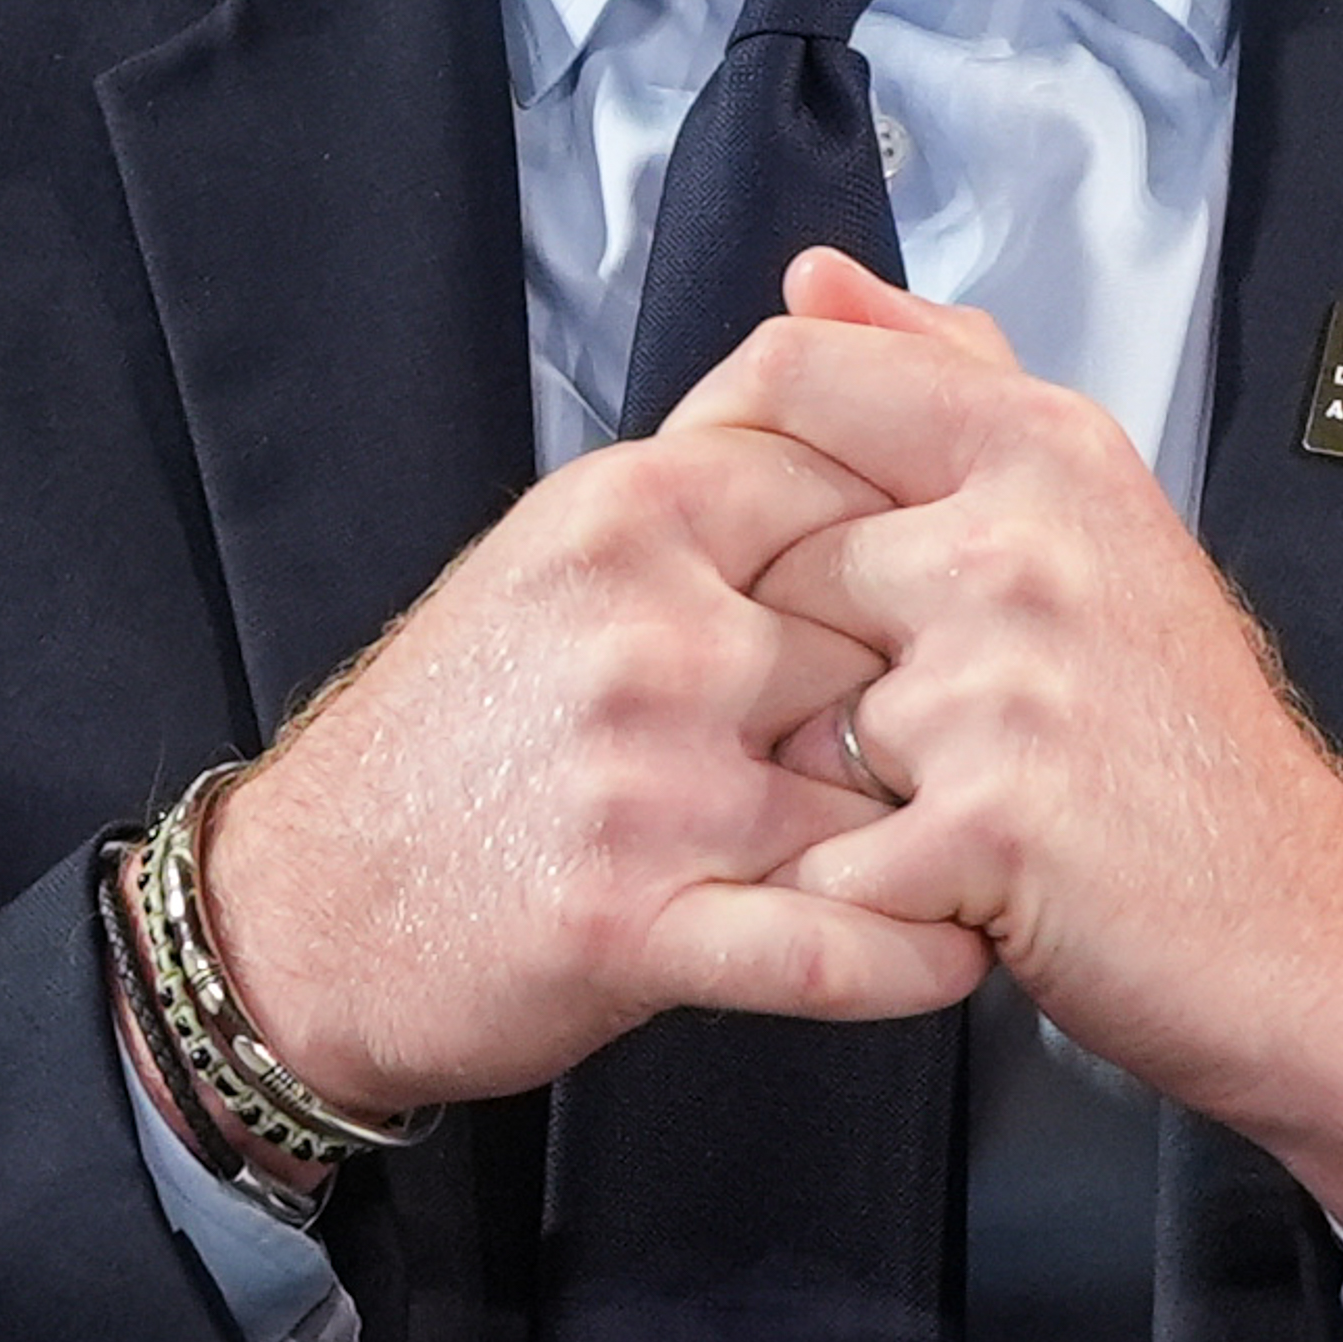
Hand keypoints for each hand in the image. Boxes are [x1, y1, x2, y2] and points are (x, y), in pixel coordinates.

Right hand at [202, 420, 990, 1120]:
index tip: (1000, 563)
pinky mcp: (631, 922)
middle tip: (1035, 715)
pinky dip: (914, 954)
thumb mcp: (568, 544)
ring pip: (876, 782)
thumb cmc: (456, 722)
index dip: (941, 521)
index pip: (852, 466)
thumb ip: (711, 475)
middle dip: (959, 675)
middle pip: (888, 621)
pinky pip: (828, 942)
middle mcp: (647, 626)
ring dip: (956, 821)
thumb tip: (857, 387)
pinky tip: (960, 948)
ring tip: (1027, 841)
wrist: (307, 901)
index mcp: (635, 510)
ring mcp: (644, 776)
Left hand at [672, 251, 1342, 1248]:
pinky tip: (937, 888)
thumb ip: (942, 373)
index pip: (801, 373)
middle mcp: (1020, 542)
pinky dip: (853, 892)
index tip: (719, 506)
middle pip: (776, 560)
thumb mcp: (1088, 504)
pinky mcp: (985, 824)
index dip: (723, 439)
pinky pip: (824, 850)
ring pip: (791, 711)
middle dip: (804, 656)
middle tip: (908, 721)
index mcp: (1042, 447)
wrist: (1297, 922)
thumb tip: (816, 275)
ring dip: (833, 780)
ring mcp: (1002, 681)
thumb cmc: (1180, 727)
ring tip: (941, 805)